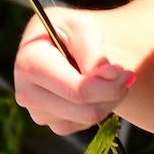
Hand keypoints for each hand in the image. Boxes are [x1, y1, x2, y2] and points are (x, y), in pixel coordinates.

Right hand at [14, 8, 133, 134]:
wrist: (62, 45)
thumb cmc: (71, 33)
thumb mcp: (83, 27)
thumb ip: (94, 50)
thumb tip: (108, 73)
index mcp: (29, 64)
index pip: (78, 90)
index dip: (109, 84)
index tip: (125, 71)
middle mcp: (26, 92)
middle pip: (85, 110)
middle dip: (113, 93)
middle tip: (127, 76)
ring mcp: (37, 112)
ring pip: (87, 119)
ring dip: (108, 101)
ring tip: (111, 79)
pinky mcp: (51, 123)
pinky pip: (84, 125)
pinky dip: (99, 109)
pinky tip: (97, 90)